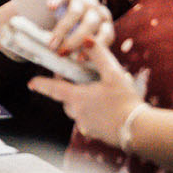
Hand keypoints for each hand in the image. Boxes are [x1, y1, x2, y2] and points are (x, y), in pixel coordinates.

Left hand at [27, 36, 144, 145]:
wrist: (140, 130)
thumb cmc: (126, 102)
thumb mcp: (114, 74)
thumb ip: (99, 55)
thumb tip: (87, 39)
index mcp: (77, 98)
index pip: (52, 89)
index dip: (41, 84)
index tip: (31, 83)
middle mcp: (77, 113)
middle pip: (66, 98)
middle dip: (68, 89)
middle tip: (78, 79)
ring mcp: (86, 125)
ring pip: (77, 110)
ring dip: (82, 102)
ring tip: (97, 93)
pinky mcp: (96, 133)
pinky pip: (88, 120)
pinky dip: (93, 113)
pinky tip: (107, 108)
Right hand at [44, 0, 111, 56]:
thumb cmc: (80, 17)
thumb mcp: (89, 28)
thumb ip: (88, 42)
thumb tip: (79, 62)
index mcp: (105, 21)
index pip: (106, 34)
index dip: (95, 48)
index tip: (80, 60)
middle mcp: (96, 10)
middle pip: (90, 24)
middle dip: (75, 41)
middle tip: (62, 53)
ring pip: (75, 13)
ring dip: (62, 30)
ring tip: (51, 43)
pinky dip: (56, 1)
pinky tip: (50, 8)